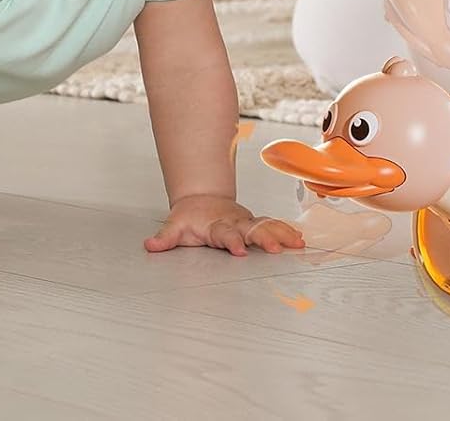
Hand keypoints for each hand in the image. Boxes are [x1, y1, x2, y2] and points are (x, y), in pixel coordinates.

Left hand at [144, 194, 305, 256]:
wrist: (201, 199)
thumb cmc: (190, 217)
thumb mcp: (175, 226)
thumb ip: (165, 238)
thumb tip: (150, 245)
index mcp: (216, 225)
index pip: (225, 234)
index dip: (232, 241)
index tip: (239, 250)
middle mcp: (235, 223)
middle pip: (251, 230)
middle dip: (264, 238)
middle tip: (275, 249)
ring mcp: (246, 223)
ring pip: (266, 226)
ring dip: (281, 234)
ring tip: (297, 243)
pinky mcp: (254, 224)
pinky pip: (272, 227)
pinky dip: (286, 232)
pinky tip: (299, 240)